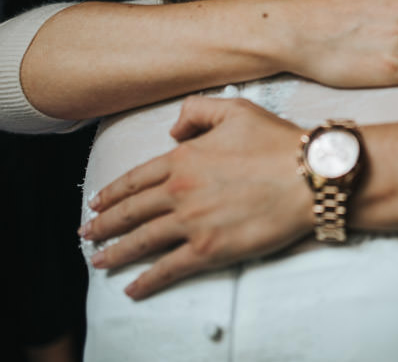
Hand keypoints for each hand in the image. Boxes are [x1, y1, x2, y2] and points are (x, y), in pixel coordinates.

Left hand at [80, 96, 312, 298]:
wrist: (309, 176)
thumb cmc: (277, 142)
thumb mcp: (235, 109)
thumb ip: (196, 111)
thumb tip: (172, 130)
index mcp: (183, 158)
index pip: (136, 178)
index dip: (112, 192)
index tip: (97, 203)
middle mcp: (179, 191)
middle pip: (131, 211)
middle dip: (104, 224)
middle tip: (87, 234)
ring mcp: (191, 222)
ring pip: (141, 241)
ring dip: (116, 253)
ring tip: (100, 261)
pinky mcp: (209, 249)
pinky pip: (168, 268)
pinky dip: (147, 281)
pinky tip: (134, 288)